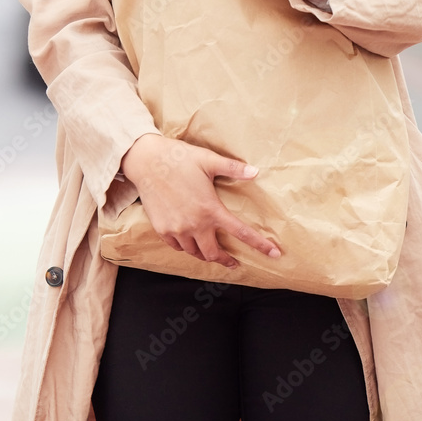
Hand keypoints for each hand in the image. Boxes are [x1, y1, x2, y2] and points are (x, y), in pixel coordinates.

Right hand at [120, 132, 280, 267]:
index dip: (259, 245)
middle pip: (213, 254)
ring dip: (205, 254)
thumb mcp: (209, 160)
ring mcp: (177, 229)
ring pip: (194, 253)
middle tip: (234, 262)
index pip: (241, 233)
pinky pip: (177, 247)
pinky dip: (186, 247)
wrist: (147, 162)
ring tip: (211, 251)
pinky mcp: (162, 229)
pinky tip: (190, 241)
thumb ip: (233, 169)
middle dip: (226, 260)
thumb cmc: (180, 158)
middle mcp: (194, 224)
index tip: (274, 255)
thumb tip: (255, 171)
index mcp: (210, 209)